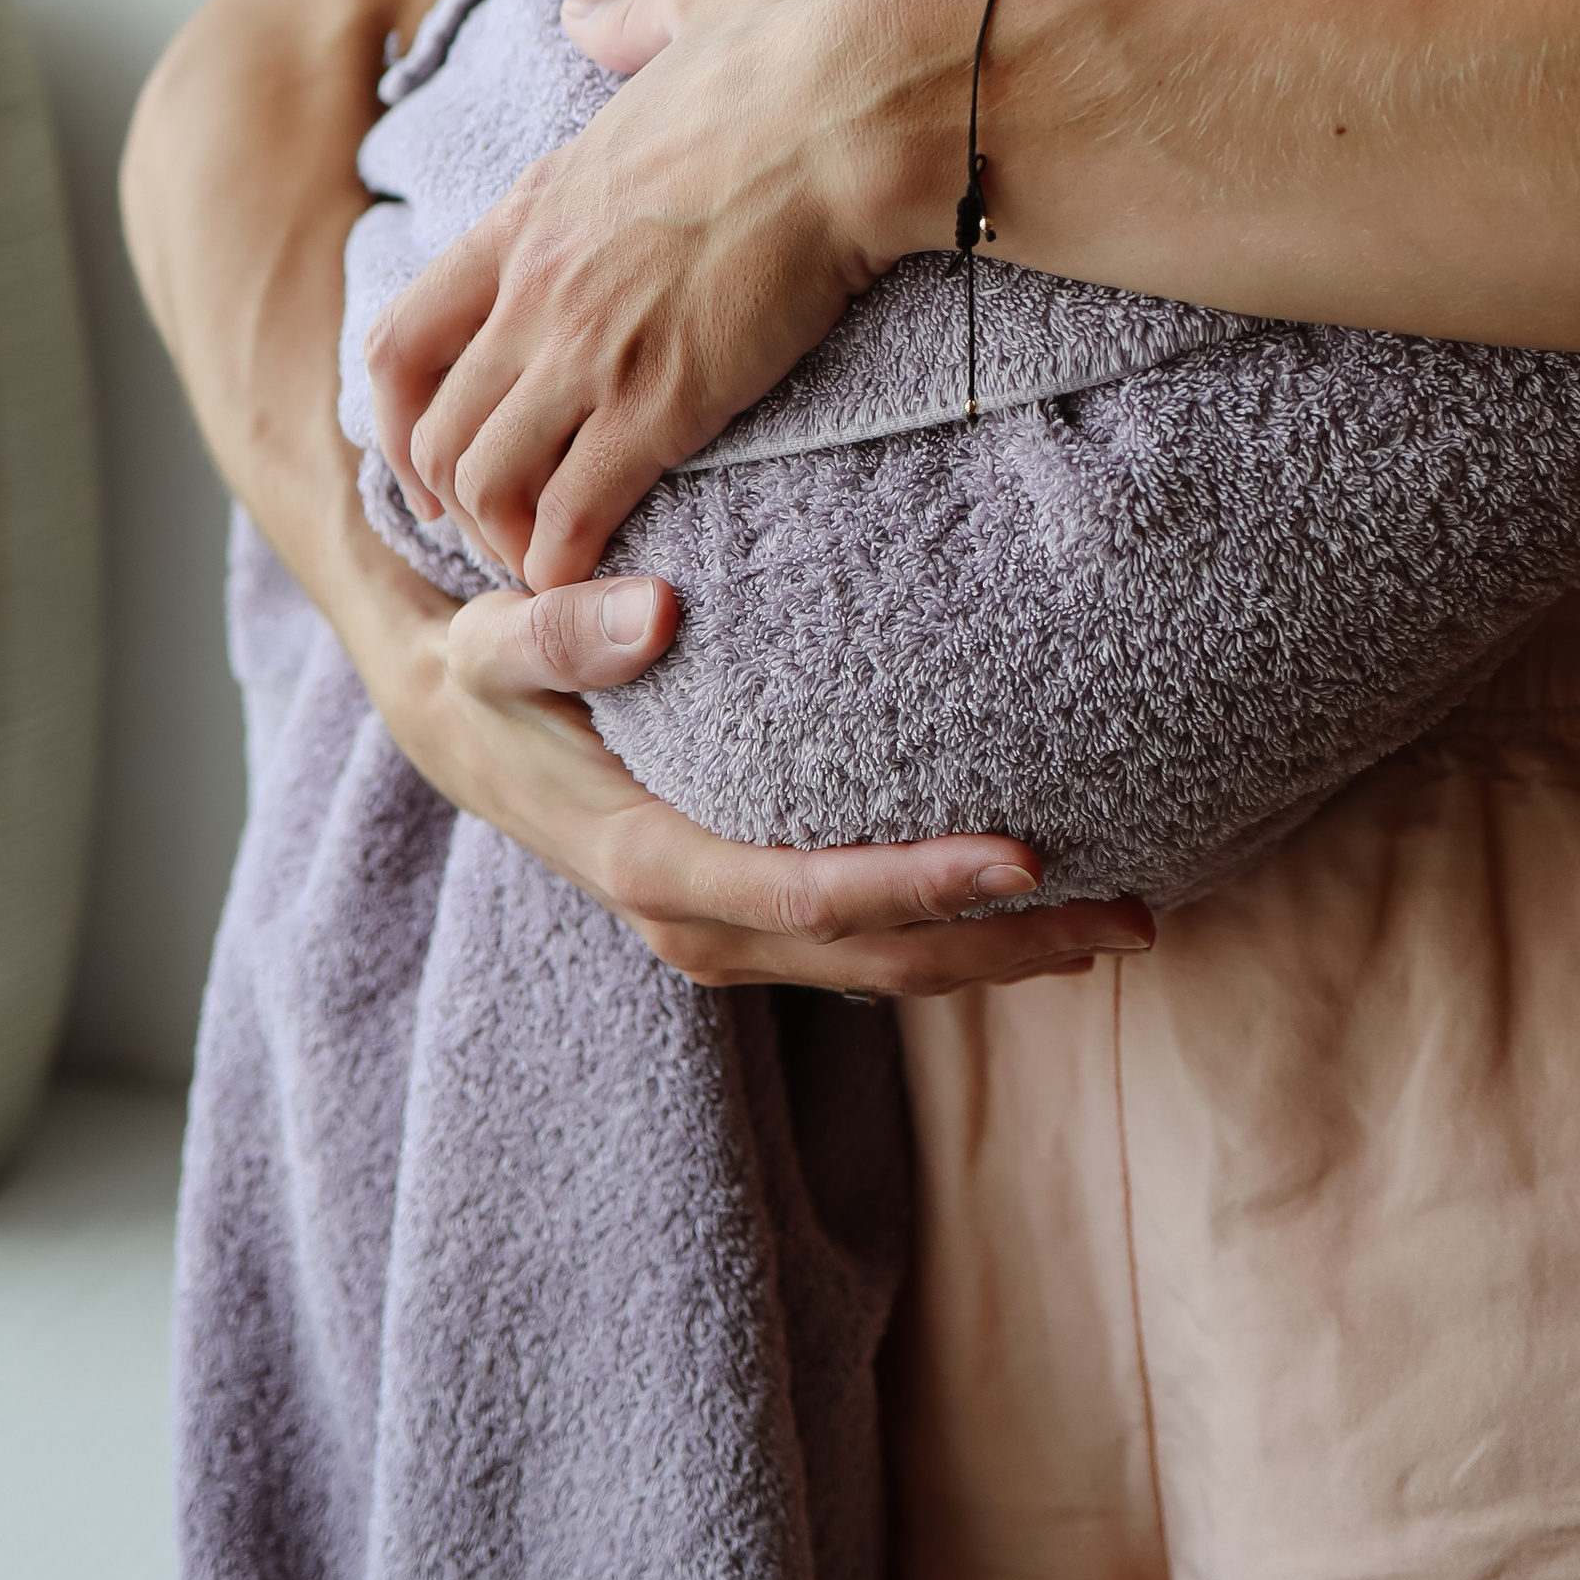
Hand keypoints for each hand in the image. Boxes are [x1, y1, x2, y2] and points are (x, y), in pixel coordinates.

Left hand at [367, 0, 976, 589]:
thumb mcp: (693, 5)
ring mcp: (589, 348)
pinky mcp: (658, 401)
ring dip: (509, 542)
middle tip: (498, 534)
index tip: (435, 453)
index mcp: (536, 208)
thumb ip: (628, 21)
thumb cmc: (800, 53)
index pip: (405, 331)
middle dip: (450, 499)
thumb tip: (584, 11)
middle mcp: (538, 287)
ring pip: (485, 485)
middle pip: (432, 430)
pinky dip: (567, 564)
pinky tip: (599, 577)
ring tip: (554, 566)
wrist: (862, 105)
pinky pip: (571, 517)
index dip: (401, 412)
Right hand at [388, 562, 1151, 990]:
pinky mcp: (738, 909)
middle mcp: (692, 917)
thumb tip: (657, 612)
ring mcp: (717, 926)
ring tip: (1122, 923)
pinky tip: (1032, 902)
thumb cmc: (477, 662)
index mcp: (649, 859)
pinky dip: (948, 932)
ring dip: (996, 955)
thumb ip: (564, 627)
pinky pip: (855, 941)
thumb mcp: (495, 635)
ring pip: (875, 967)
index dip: (919, 883)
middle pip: (870, 956)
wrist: (443, 715)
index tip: (1027, 856)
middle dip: (1004, 945)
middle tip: (1136, 917)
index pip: (810, 891)